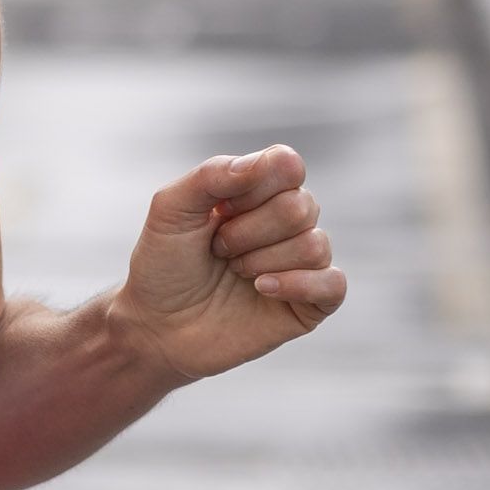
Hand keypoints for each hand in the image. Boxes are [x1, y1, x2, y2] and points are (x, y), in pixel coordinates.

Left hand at [112, 146, 346, 386]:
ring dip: (262, 260)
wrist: (155, 327)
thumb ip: (213, 174)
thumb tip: (272, 161)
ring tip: (234, 272)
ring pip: (315, 245)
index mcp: (259, 190)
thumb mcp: (171, 209)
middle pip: (302, 206)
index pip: (287, 165)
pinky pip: (334, 284)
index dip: (253, 186)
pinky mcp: (309, 305)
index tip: (219, 210)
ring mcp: (301, 264)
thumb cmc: (163, 264)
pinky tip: (261, 289)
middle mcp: (287, 222)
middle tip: (218, 249)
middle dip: (249, 231)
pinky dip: (298, 285)